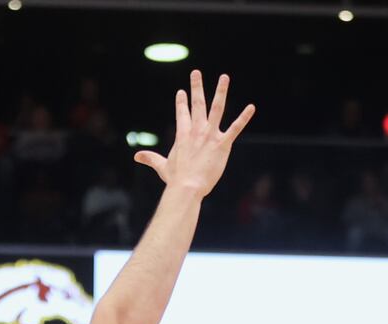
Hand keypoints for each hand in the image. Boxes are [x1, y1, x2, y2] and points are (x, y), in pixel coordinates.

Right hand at [134, 70, 254, 196]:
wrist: (187, 187)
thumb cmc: (176, 179)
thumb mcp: (162, 166)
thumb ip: (151, 158)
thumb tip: (136, 156)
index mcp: (183, 135)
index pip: (182, 113)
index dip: (181, 102)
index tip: (181, 91)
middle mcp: (196, 130)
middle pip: (197, 104)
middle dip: (196, 87)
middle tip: (196, 72)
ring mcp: (210, 135)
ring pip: (217, 108)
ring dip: (220, 92)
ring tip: (224, 77)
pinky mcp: (222, 144)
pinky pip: (235, 128)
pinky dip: (244, 117)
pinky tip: (252, 107)